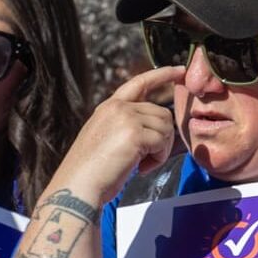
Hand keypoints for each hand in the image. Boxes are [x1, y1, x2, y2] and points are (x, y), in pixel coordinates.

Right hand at [41, 66, 184, 207]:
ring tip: (140, 165)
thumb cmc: (91, 172)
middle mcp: (118, 107)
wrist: (77, 186)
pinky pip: (162, 142)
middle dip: (160, 139)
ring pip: (166, 127)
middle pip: (162, 113)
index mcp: (109, 107)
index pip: (140, 83)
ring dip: (160, 150)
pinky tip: (140, 169)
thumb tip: (156, 127)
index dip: (161, 75)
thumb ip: (125, 126)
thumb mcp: (105, 138)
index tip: (179, 70)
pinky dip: (157, 159)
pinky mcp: (134, 134)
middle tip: (145, 160)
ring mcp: (126, 118)